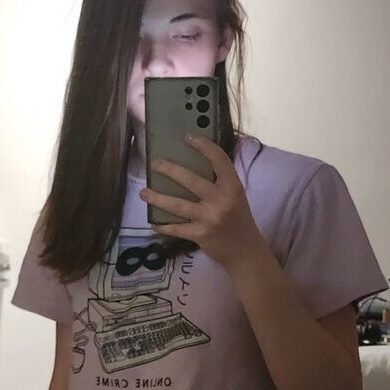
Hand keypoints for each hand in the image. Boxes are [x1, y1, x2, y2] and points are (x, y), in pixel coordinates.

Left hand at [139, 134, 262, 271]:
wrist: (246, 252)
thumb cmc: (239, 220)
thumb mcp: (236, 197)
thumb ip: (221, 182)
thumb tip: (198, 163)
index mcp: (232, 187)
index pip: (219, 160)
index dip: (203, 146)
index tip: (188, 137)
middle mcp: (221, 200)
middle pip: (191, 180)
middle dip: (170, 170)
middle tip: (155, 164)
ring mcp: (209, 218)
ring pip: (177, 205)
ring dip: (157, 198)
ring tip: (143, 193)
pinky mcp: (200, 235)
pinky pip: (176, 228)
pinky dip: (163, 226)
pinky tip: (153, 223)